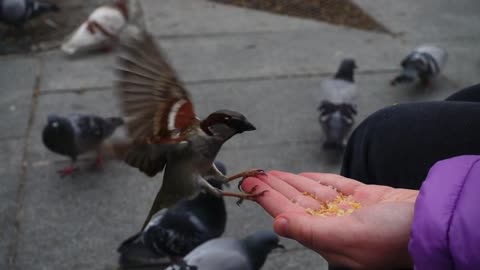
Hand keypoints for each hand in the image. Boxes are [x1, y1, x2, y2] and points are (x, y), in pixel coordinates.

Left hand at [241, 171, 417, 269]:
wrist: (431, 222)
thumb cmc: (393, 236)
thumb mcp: (348, 237)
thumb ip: (310, 231)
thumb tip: (277, 223)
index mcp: (327, 238)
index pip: (288, 214)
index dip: (267, 199)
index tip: (248, 184)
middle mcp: (334, 224)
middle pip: (295, 202)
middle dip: (273, 187)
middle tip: (251, 174)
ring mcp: (349, 210)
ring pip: (311, 193)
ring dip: (290, 182)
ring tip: (270, 172)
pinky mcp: (363, 197)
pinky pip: (332, 186)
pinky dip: (315, 180)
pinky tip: (300, 176)